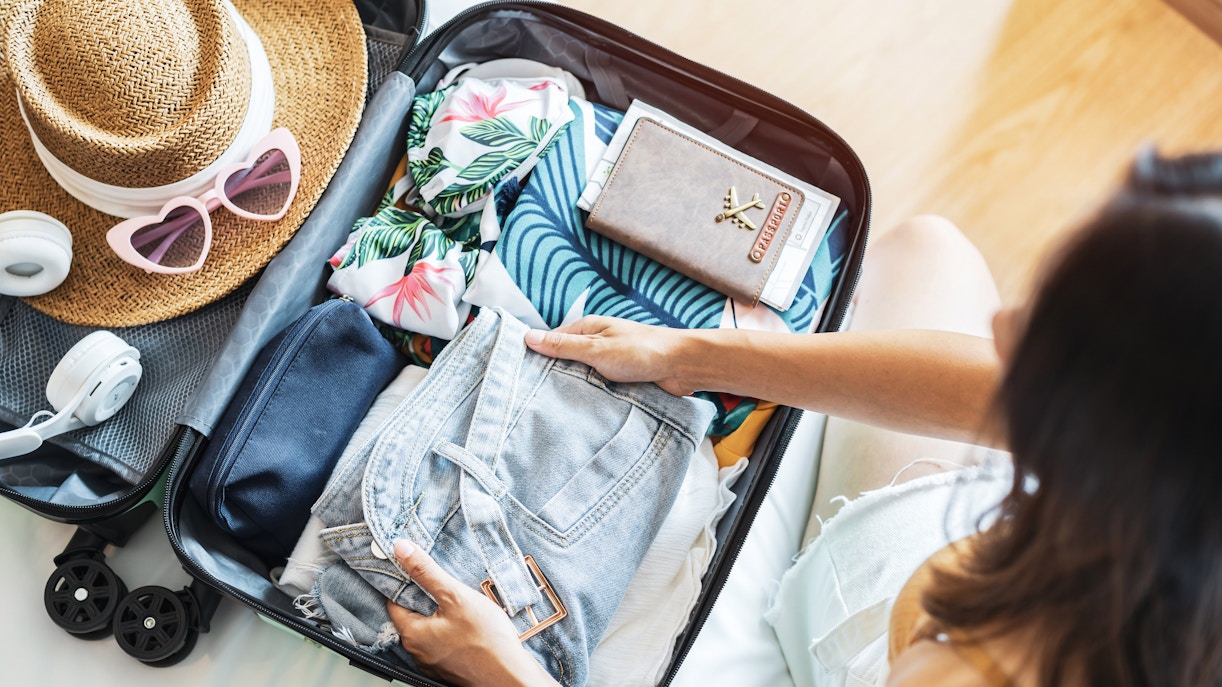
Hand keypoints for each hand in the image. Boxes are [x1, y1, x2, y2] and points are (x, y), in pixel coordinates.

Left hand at [386, 540, 558, 686]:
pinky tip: (467, 624)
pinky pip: (441, 643)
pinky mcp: (449, 668)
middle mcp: (417, 652)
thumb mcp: (455, 596)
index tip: (415, 567)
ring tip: (458, 602)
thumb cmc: (486, 640)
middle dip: (424, 597)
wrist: (510, 675)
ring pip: (428, 629)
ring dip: (439, 615)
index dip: (403, 581)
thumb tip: (401, 549)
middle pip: (411, 615)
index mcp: (412, 634)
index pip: (393, 601)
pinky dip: (449, 631)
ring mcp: (433, 663)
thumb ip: (426, 572)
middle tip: (442, 582)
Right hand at [523, 316, 696, 395]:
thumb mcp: (596, 348)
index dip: (538, 357)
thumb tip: (528, 337)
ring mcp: (608, 363)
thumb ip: (563, 345)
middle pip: (565, 362)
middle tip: (535, 398)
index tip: (520, 376)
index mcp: (588, 329)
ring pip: (582, 378)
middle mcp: (596, 344)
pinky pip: (598, 390)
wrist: (682, 367)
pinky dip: (592, 397)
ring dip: (575, 390)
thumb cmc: (642, 350)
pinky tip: (581, 411)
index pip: (552, 342)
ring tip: (556, 408)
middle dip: (555, 377)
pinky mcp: (620, 380)